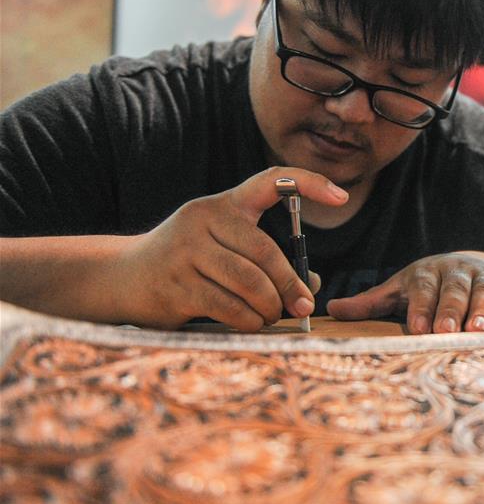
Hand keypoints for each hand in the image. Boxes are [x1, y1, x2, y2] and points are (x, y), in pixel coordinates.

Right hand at [115, 167, 346, 330]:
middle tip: (304, 305)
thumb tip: (312, 286)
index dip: (308, 183)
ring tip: (274, 315)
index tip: (341, 197)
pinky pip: (227, 306)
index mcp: (223, 204)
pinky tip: (253, 323)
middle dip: (291, 284)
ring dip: (270, 306)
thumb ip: (265, 261)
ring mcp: (185, 251)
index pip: (270, 180)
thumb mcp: (224, 249)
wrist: (122, 278)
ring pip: (248, 282)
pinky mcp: (174, 284)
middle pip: (264, 251)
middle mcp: (203, 219)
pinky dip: (249, 320)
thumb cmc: (189, 263)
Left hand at [326, 251, 483, 333]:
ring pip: (481, 294)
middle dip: (449, 311)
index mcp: (426, 273)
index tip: (417, 328)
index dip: (420, 308)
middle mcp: (454, 272)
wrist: (472, 266)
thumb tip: (330, 310)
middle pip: (452, 291)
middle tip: (445, 332)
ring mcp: (480, 279)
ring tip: (477, 331)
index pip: (422, 289)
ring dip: (481, 312)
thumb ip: (369, 303)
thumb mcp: (399, 290)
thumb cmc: (427, 286)